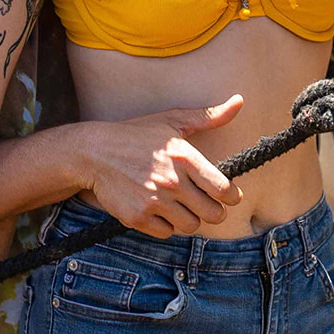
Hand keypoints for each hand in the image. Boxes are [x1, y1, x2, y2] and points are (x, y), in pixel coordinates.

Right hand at [78, 96, 245, 236]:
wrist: (94, 153)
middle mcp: (172, 182)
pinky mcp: (137, 217)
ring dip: (191, 218)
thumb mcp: (173, 120)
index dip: (232, 196)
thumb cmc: (137, 135)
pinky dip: (167, 225)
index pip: (223, 189)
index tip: (230, 196)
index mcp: (185, 158)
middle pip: (213, 214)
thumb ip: (209, 116)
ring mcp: (154, 202)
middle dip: (215, 211)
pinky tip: (161, 210)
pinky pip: (166, 233)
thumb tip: (239, 101)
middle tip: (208, 205)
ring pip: (191, 226)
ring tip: (183, 206)